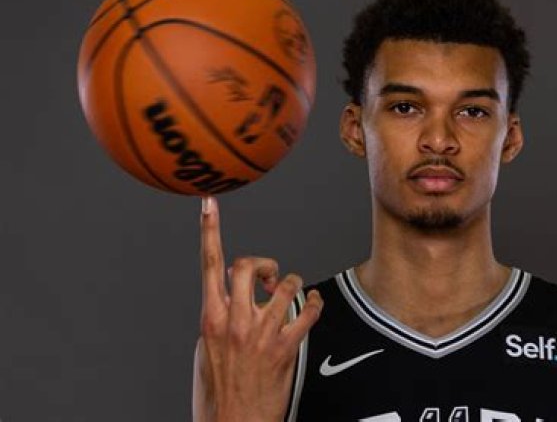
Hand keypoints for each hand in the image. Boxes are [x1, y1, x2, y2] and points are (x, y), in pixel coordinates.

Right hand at [196, 196, 322, 421]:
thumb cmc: (217, 391)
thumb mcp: (204, 349)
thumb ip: (216, 317)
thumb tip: (227, 295)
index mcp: (210, 318)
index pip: (209, 264)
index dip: (209, 230)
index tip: (209, 204)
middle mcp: (235, 320)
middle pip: (249, 264)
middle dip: (262, 262)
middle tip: (268, 276)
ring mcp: (262, 333)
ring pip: (286, 283)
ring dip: (291, 283)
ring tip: (289, 295)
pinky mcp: (285, 347)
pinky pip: (308, 310)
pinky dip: (314, 303)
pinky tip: (312, 305)